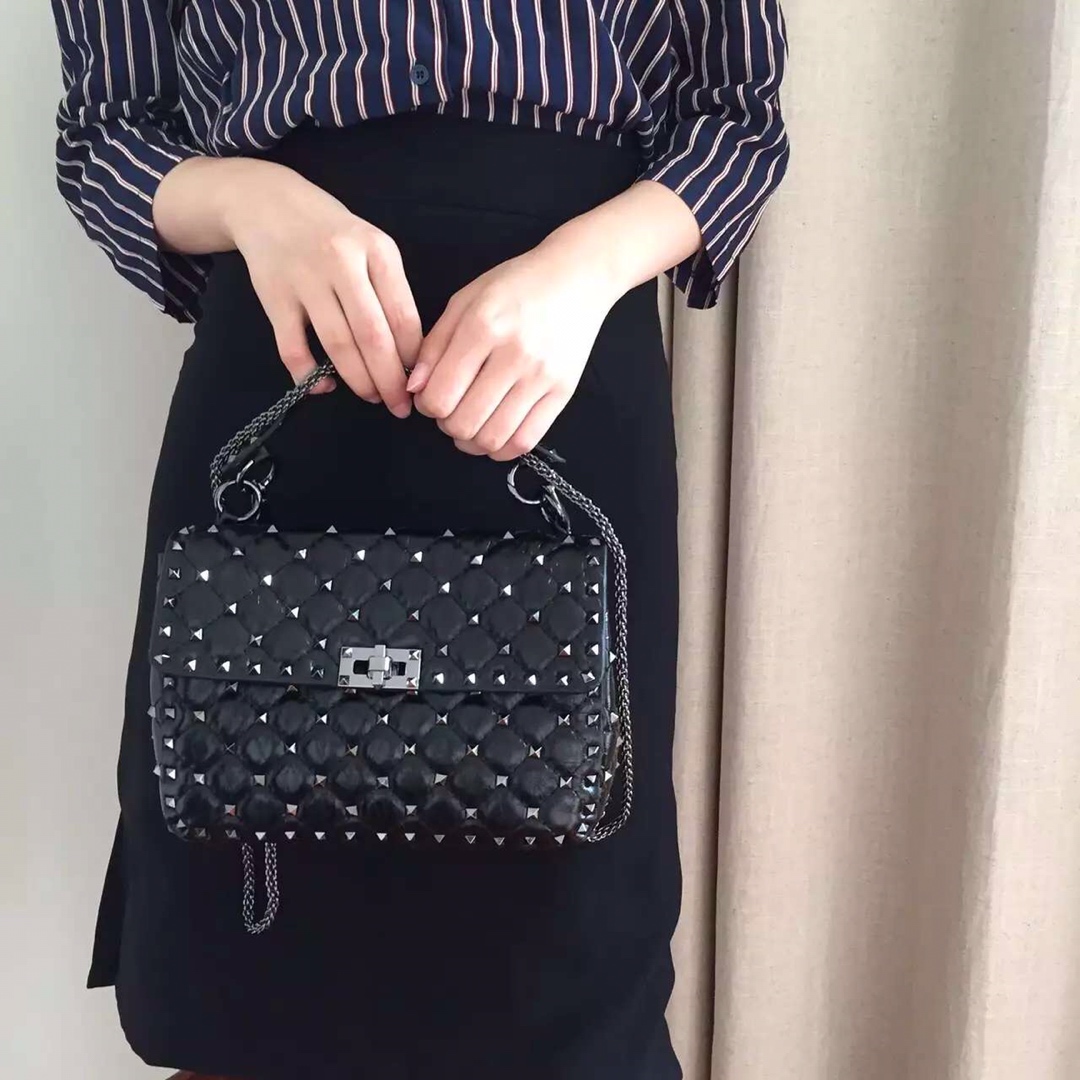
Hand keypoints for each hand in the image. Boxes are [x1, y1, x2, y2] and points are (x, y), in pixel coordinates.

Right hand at [154, 157, 422, 414]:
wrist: (268, 203)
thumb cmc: (333, 233)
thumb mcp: (372, 247)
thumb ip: (391, 292)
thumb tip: (410, 355)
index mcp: (378, 252)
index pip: (404, 317)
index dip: (414, 359)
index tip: (419, 384)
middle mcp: (342, 262)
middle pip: (374, 336)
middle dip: (390, 380)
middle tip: (400, 407)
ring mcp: (306, 279)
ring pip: (338, 345)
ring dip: (358, 380)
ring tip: (371, 397)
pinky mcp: (274, 296)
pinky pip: (293, 347)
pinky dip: (308, 375)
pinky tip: (323, 388)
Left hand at [404, 241, 621, 458]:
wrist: (576, 279)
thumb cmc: (515, 286)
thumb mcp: (464, 301)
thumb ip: (434, 345)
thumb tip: (414, 389)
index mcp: (483, 327)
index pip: (439, 395)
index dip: (426, 406)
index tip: (430, 396)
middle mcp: (514, 355)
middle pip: (463, 423)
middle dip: (447, 425)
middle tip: (451, 410)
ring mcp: (541, 377)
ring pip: (493, 438)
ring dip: (472, 441)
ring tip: (471, 424)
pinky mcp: (563, 393)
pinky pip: (526, 441)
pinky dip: (502, 449)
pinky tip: (494, 434)